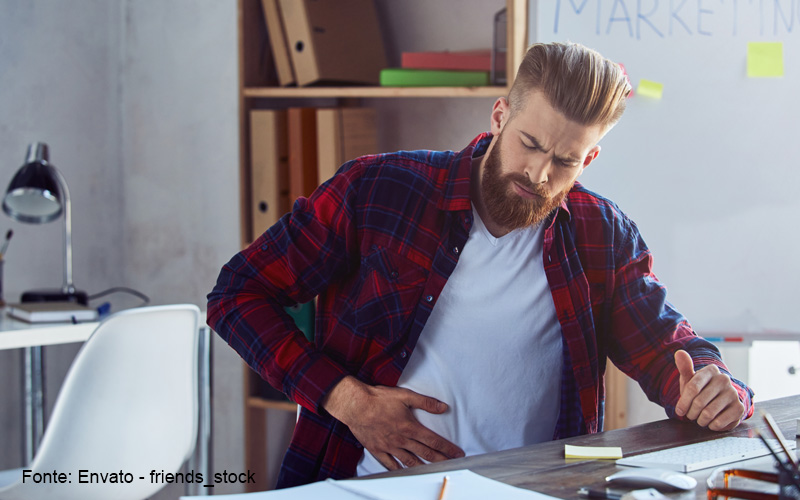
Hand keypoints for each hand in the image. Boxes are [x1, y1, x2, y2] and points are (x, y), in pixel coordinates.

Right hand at [322, 376, 464, 469]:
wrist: (355, 405)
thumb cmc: (378, 399)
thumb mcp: (404, 395)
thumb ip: (425, 402)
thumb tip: (443, 407)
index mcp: (410, 427)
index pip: (433, 440)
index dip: (447, 448)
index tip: (458, 453)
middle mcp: (401, 440)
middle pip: (425, 453)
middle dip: (441, 459)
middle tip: (452, 464)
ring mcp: (389, 447)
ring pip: (410, 461)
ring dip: (424, 467)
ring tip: (434, 471)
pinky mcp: (378, 450)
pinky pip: (390, 465)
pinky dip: (400, 470)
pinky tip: (406, 473)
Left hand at [674, 350, 744, 430]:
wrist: (719, 404)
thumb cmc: (700, 391)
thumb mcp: (690, 380)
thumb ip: (684, 368)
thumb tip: (679, 352)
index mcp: (711, 370)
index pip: (692, 387)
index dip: (683, 402)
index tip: (679, 410)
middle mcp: (724, 379)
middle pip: (699, 402)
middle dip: (691, 412)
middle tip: (691, 415)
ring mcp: (733, 393)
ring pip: (708, 413)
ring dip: (700, 420)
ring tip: (700, 418)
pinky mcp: (739, 408)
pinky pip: (719, 422)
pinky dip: (711, 425)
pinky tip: (711, 422)